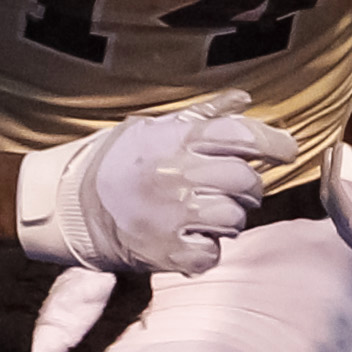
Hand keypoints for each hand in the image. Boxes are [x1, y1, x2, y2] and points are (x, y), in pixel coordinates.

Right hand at [17, 89, 295, 275]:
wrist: (64, 205)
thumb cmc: (111, 163)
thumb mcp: (151, 128)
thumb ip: (203, 116)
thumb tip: (243, 98)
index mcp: (177, 141)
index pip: (241, 136)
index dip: (273, 143)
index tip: (287, 151)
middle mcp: (179, 174)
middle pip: (245, 181)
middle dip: (248, 188)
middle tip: (233, 192)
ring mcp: (173, 214)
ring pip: (234, 219)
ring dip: (227, 221)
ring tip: (203, 217)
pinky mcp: (166, 251)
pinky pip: (211, 253)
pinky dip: (205, 251)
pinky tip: (189, 241)